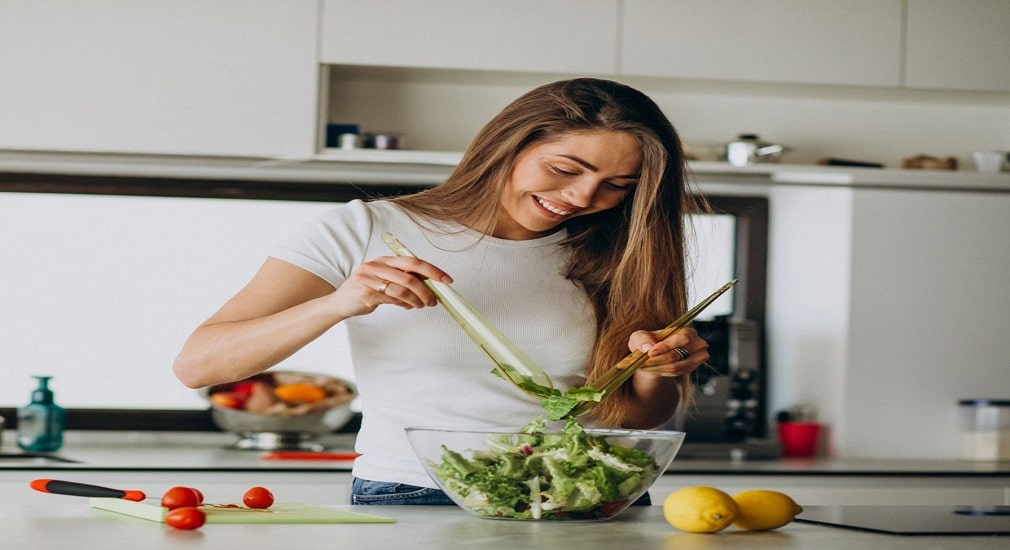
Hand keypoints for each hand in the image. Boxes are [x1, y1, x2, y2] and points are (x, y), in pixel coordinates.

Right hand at [326, 255, 452, 317]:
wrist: (339, 304)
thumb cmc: (364, 292)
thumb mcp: (383, 281)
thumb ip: (402, 280)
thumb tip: (429, 286)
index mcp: (383, 260)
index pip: (412, 261)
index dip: (432, 270)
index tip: (446, 279)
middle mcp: (376, 266)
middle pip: (410, 274)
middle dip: (427, 288)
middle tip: (435, 299)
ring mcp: (370, 278)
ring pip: (403, 289)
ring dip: (417, 300)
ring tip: (423, 305)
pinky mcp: (366, 292)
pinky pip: (392, 299)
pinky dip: (405, 304)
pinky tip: (409, 306)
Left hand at [629, 327, 708, 377]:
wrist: (656, 355)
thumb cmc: (649, 342)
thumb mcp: (640, 337)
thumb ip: (642, 339)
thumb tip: (647, 347)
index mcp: (688, 331)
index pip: (683, 338)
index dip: (667, 346)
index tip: (650, 352)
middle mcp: (697, 344)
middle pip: (677, 355)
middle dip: (657, 360)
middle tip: (642, 362)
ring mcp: (697, 359)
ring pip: (676, 367)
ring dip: (657, 368)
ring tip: (644, 366)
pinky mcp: (692, 369)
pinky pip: (676, 373)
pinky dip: (662, 372)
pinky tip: (653, 369)